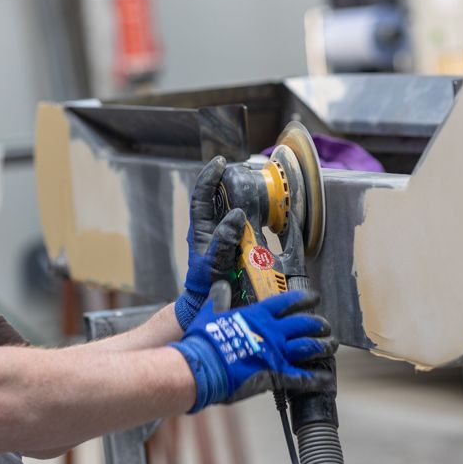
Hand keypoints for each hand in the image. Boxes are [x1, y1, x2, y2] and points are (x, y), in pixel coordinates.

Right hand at [169, 289, 336, 412]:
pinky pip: (303, 377)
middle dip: (318, 324)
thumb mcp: (210, 313)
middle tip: (325, 326)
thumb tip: (220, 285)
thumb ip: (219, 299)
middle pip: (304, 324)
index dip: (304, 299)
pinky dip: (317, 379)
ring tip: (331, 345)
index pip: (287, 302)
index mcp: (257, 315)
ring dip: (324, 346)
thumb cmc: (204, 340)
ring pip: (309, 347)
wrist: (201, 367)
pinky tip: (327, 378)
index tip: (314, 298)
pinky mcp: (276, 375)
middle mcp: (271, 332)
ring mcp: (276, 353)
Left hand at [174, 156, 246, 329]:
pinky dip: (252, 212)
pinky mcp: (236, 241)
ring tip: (253, 183)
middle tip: (241, 168)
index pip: (202, 195)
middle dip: (227, 179)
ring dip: (240, 193)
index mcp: (200, 228)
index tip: (220, 162)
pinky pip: (244, 221)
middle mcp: (211, 227)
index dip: (209, 176)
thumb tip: (236, 214)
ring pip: (230, 206)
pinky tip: (262, 209)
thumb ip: (224, 239)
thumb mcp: (214, 262)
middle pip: (217, 195)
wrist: (213, 302)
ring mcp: (224, 233)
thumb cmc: (207, 284)